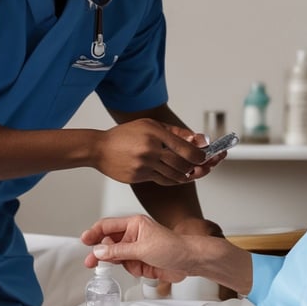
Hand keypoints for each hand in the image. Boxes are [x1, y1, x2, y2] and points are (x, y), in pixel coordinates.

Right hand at [80, 215, 193, 281]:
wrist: (190, 262)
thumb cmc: (173, 247)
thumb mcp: (142, 249)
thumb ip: (119, 251)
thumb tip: (99, 251)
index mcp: (134, 224)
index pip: (108, 226)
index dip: (95, 233)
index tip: (84, 241)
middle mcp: (134, 235)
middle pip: (109, 243)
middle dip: (102, 253)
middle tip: (91, 262)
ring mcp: (137, 249)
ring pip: (117, 257)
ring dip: (122, 263)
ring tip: (136, 265)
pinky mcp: (141, 261)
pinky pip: (127, 266)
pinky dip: (132, 270)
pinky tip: (143, 270)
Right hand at [94, 120, 208, 185]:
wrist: (99, 148)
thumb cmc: (125, 135)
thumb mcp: (150, 125)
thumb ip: (175, 132)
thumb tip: (198, 139)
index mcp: (155, 133)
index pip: (186, 148)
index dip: (201, 155)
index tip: (207, 156)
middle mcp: (150, 149)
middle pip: (183, 164)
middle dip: (198, 167)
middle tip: (206, 166)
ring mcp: (144, 164)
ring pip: (175, 175)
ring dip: (188, 175)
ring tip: (194, 172)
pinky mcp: (139, 176)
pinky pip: (163, 180)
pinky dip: (175, 179)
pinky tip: (180, 177)